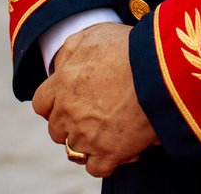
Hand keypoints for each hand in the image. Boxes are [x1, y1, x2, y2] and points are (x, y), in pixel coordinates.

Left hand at [32, 22, 157, 177]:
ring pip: (74, 150)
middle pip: (56, 130)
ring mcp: (87, 136)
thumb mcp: (95, 34)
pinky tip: (120, 147)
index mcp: (62, 84)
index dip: (54, 104)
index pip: (41, 104)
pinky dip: (105, 160)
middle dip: (70, 124)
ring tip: (108, 130)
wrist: (159, 69)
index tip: (68, 101)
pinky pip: (96, 168)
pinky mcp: (109, 152)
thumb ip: (73, 47)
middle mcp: (69, 113)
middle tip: (92, 114)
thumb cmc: (128, 46)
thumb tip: (63, 63)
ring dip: (88, 142)